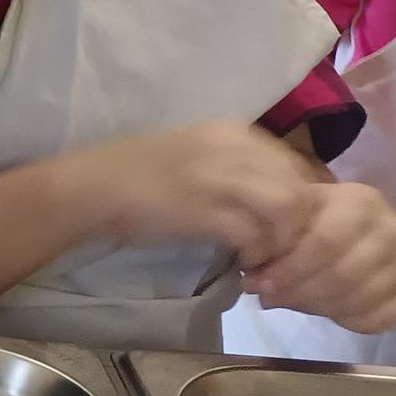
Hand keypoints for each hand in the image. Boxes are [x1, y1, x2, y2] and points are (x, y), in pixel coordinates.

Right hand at [75, 120, 324, 272]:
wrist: (93, 186)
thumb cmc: (141, 172)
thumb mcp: (198, 154)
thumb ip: (238, 167)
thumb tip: (280, 197)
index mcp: (233, 131)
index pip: (297, 164)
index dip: (303, 200)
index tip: (288, 226)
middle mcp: (233, 147)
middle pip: (299, 187)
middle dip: (299, 225)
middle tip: (281, 249)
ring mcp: (219, 177)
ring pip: (287, 209)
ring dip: (282, 241)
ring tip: (263, 257)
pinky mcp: (204, 210)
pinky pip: (255, 235)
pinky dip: (257, 254)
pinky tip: (243, 263)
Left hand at [246, 181, 395, 332]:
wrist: (358, 223)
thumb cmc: (316, 218)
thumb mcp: (294, 215)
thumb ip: (274, 240)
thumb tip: (254, 280)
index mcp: (361, 202)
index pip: (326, 242)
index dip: (290, 269)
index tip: (259, 285)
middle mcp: (393, 229)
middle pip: (343, 275)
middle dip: (299, 292)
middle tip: (269, 299)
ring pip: (359, 299)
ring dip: (318, 308)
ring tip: (293, 304)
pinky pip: (378, 318)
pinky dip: (347, 320)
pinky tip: (326, 311)